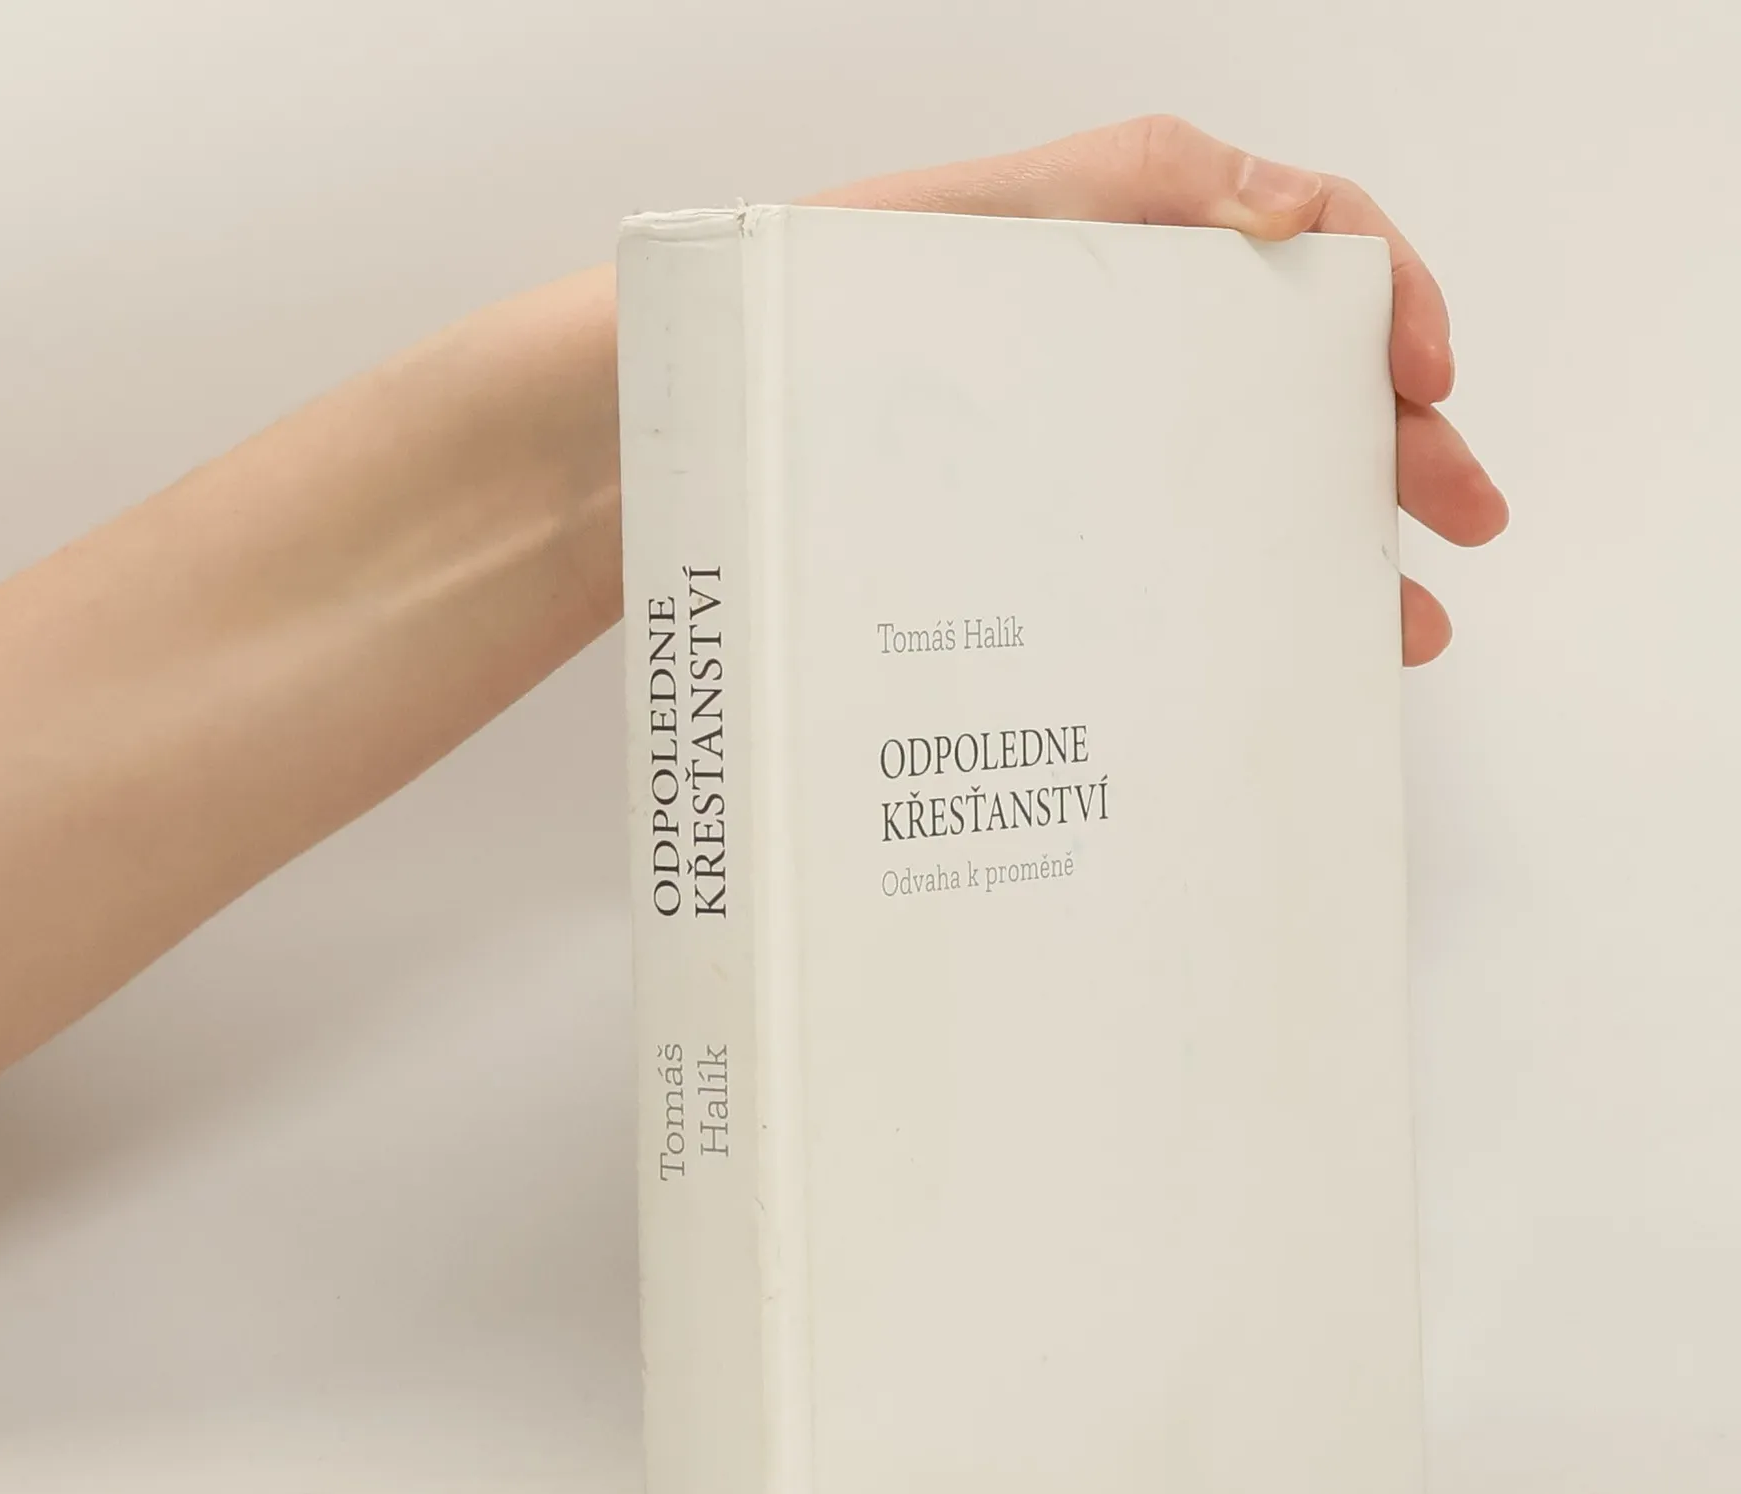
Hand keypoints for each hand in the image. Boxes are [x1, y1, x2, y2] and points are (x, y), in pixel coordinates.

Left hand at [819, 115, 1508, 665]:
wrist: (676, 429)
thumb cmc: (799, 315)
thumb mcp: (961, 228)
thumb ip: (1122, 192)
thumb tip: (1284, 211)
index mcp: (1113, 249)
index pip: (1295, 246)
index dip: (1385, 296)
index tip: (1427, 376)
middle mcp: (1112, 346)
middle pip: (1290, 379)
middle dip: (1395, 441)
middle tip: (1468, 514)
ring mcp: (1077, 445)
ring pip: (1234, 483)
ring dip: (1328, 540)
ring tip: (1397, 625)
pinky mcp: (1032, 531)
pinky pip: (1155, 558)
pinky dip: (1226, 599)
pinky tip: (1272, 650)